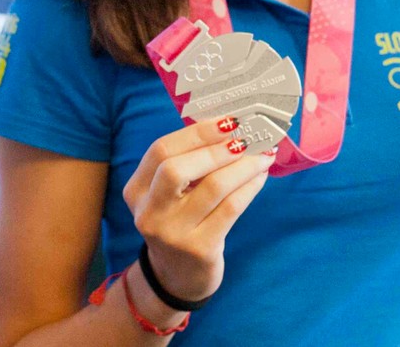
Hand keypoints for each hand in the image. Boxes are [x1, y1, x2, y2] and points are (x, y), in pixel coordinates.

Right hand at [122, 117, 274, 303]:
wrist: (178, 277)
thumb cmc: (179, 223)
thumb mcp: (169, 196)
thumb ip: (186, 164)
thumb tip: (228, 127)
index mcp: (136, 190)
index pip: (160, 151)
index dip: (195, 132)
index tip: (227, 120)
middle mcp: (148, 212)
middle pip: (176, 168)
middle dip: (216, 148)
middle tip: (246, 138)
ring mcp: (172, 233)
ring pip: (212, 187)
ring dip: (242, 166)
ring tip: (262, 154)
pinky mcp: (199, 249)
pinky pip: (231, 208)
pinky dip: (250, 187)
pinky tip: (260, 177)